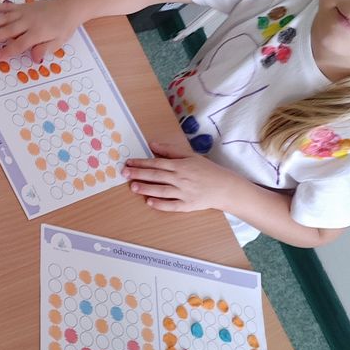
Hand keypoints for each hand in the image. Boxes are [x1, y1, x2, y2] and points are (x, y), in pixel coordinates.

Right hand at [0, 0, 79, 62]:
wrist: (68, 6)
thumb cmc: (64, 26)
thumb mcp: (59, 42)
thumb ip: (45, 49)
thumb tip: (35, 58)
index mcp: (37, 32)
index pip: (19, 44)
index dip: (7, 52)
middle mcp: (28, 22)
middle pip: (8, 31)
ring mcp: (24, 12)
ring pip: (5, 18)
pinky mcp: (23, 6)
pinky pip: (7, 7)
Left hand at [123, 141, 237, 212]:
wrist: (224, 187)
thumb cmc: (207, 170)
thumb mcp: (190, 156)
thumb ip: (170, 150)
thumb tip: (153, 144)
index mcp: (180, 165)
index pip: (157, 163)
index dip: (141, 162)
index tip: (129, 162)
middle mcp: (180, 178)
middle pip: (156, 175)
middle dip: (138, 174)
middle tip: (124, 173)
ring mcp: (183, 192)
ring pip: (161, 190)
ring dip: (146, 188)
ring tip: (133, 187)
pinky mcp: (187, 205)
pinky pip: (171, 205)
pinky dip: (160, 204)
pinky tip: (149, 202)